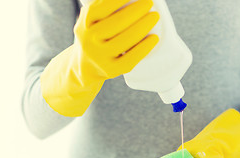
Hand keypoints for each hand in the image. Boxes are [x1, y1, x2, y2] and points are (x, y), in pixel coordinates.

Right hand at [40, 0, 159, 116]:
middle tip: (149, 2)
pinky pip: (130, 59)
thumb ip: (102, 7)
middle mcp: (89, 40)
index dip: (118, 0)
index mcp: (85, 24)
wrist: (85, 66)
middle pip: (116, 23)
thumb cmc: (95, 36)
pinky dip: (143, 48)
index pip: (100, 9)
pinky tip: (154, 38)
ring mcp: (100, 57)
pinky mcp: (111, 69)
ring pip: (124, 40)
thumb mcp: (91, 20)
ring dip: (142, 26)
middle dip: (136, 11)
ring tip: (154, 17)